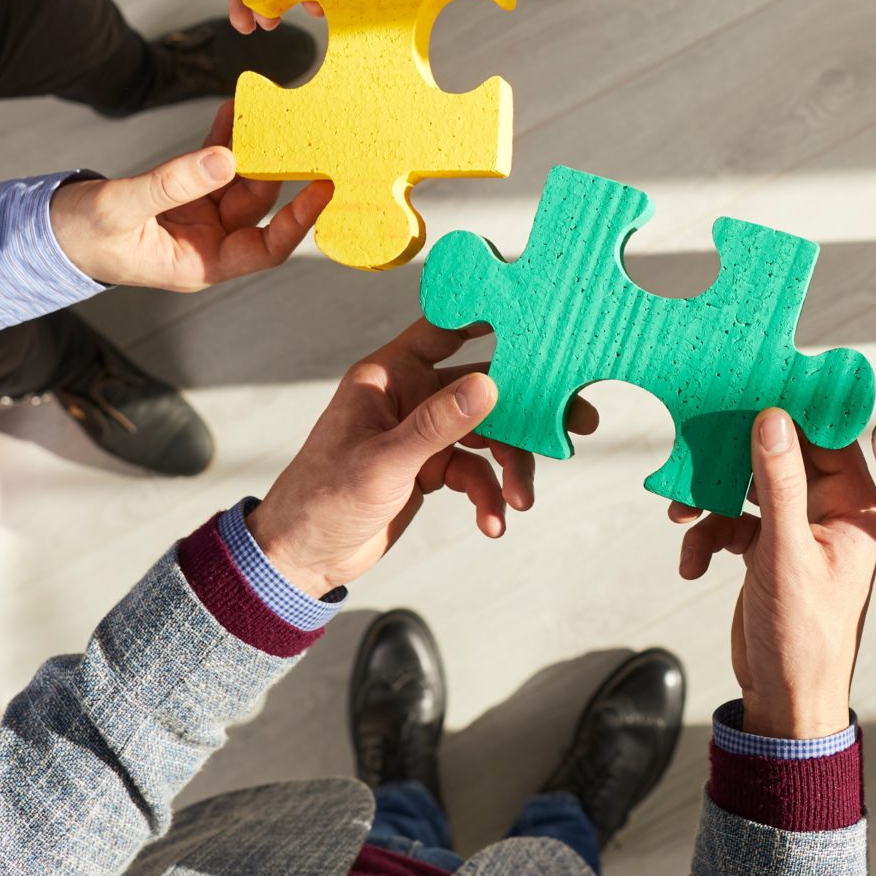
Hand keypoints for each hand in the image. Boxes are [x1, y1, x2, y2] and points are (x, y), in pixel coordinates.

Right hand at [49, 100, 331, 288]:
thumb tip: (226, 159)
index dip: (297, 221)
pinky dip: (221, 138)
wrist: (45, 233)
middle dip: (275, 169)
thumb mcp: (123, 208)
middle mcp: (206, 243)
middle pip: (255, 206)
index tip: (321, 189)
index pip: (265, 248)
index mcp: (199, 264)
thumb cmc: (79, 237)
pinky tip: (231, 110)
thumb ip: (172, 184)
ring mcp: (196, 217)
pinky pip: (210, 163)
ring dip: (249, 147)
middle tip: (299, 132)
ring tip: (264, 110)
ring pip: (236, 179)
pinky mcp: (181, 195)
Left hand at [245, 319, 599, 595]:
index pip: (444, 328)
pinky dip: (490, 495)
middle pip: (484, 386)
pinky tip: (493, 521)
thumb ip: (437, 424)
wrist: (302, 560)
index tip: (537, 317)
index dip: (488, 315)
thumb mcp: (381, 463)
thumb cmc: (319, 501)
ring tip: (520, 500)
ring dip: (511, 466)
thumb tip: (487, 384)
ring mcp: (424, 433)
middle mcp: (411, 397)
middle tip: (573, 420)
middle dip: (528, 407)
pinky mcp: (432, 467)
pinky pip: (477, 472)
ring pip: (489, 434)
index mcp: (389, 376)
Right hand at [673, 411, 875, 739]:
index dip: (790, 412)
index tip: (751, 388)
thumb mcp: (786, 554)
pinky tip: (692, 562)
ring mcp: (799, 530)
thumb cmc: (804, 638)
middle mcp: (831, 512)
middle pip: (780, 456)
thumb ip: (779, 485)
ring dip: (711, 500)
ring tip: (680, 516)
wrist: (784, 702)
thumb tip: (773, 420)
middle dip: (733, 459)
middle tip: (697, 449)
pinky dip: (708, 536)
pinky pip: (733, 522)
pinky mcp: (769, 550)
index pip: (826, 438)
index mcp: (856, 507)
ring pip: (749, 487)